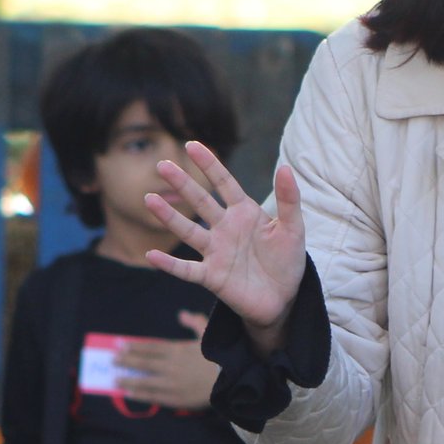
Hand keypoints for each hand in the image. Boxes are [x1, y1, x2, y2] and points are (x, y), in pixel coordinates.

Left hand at [115, 310, 217, 410]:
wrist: (233, 380)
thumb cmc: (223, 356)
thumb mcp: (209, 334)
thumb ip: (194, 322)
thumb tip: (181, 314)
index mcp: (177, 349)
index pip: (150, 347)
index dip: (134, 346)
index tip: (119, 344)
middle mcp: (170, 365)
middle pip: (143, 362)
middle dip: (126, 360)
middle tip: (112, 359)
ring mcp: (171, 383)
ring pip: (144, 380)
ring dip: (127, 379)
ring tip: (114, 378)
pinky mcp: (175, 399)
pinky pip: (152, 396)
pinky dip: (138, 394)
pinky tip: (127, 393)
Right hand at [144, 142, 308, 351]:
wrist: (284, 298)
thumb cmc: (287, 260)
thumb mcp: (293, 229)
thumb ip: (289, 200)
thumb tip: (285, 167)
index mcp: (244, 213)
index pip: (224, 183)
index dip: (209, 164)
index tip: (191, 145)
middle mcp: (225, 229)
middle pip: (200, 202)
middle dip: (182, 184)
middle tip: (162, 165)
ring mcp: (215, 252)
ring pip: (188, 232)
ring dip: (169, 217)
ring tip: (149, 200)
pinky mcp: (212, 277)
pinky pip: (186, 270)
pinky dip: (170, 264)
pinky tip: (152, 255)